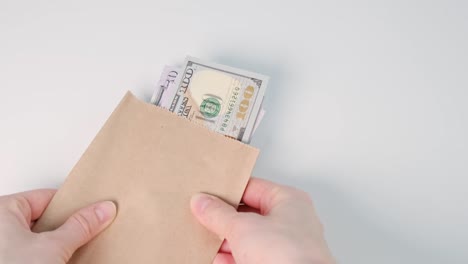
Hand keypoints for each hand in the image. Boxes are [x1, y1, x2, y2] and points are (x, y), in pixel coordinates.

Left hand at [0, 189, 115, 263]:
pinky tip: (60, 261)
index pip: (46, 198)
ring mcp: (1, 249)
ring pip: (36, 239)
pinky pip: (29, 255)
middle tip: (83, 230)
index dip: (70, 206)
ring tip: (71, 250)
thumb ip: (81, 227)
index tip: (90, 211)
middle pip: (41, 219)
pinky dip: (45, 258)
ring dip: (55, 245)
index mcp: (1, 210)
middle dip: (64, 227)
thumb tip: (101, 211)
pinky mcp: (7, 262)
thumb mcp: (54, 247)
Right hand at [191, 178, 334, 263]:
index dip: (227, 192)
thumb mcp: (242, 228)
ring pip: (249, 239)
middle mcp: (291, 222)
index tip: (206, 196)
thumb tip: (203, 203)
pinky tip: (217, 260)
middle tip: (203, 219)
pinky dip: (232, 258)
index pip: (252, 187)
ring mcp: (285, 247)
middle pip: (249, 214)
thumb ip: (218, 214)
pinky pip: (250, 258)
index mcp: (289, 201)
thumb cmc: (289, 256)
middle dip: (224, 220)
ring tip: (206, 242)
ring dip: (226, 242)